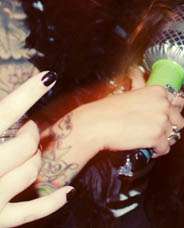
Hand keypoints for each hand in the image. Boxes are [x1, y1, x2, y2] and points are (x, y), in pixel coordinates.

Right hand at [0, 71, 71, 226]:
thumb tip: (18, 99)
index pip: (1, 115)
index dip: (26, 94)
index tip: (48, 77)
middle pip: (24, 146)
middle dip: (30, 134)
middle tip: (26, 129)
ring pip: (30, 172)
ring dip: (34, 160)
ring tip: (25, 153)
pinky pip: (32, 211)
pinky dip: (53, 201)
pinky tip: (70, 191)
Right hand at [75, 83, 183, 156]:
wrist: (97, 124)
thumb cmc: (108, 109)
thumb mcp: (128, 91)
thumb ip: (139, 84)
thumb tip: (136, 72)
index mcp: (158, 92)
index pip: (179, 101)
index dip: (173, 111)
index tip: (167, 117)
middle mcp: (164, 105)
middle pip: (179, 120)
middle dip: (170, 127)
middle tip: (159, 131)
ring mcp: (162, 121)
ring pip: (174, 134)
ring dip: (165, 139)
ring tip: (154, 141)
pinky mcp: (157, 137)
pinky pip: (165, 147)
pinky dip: (159, 150)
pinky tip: (151, 149)